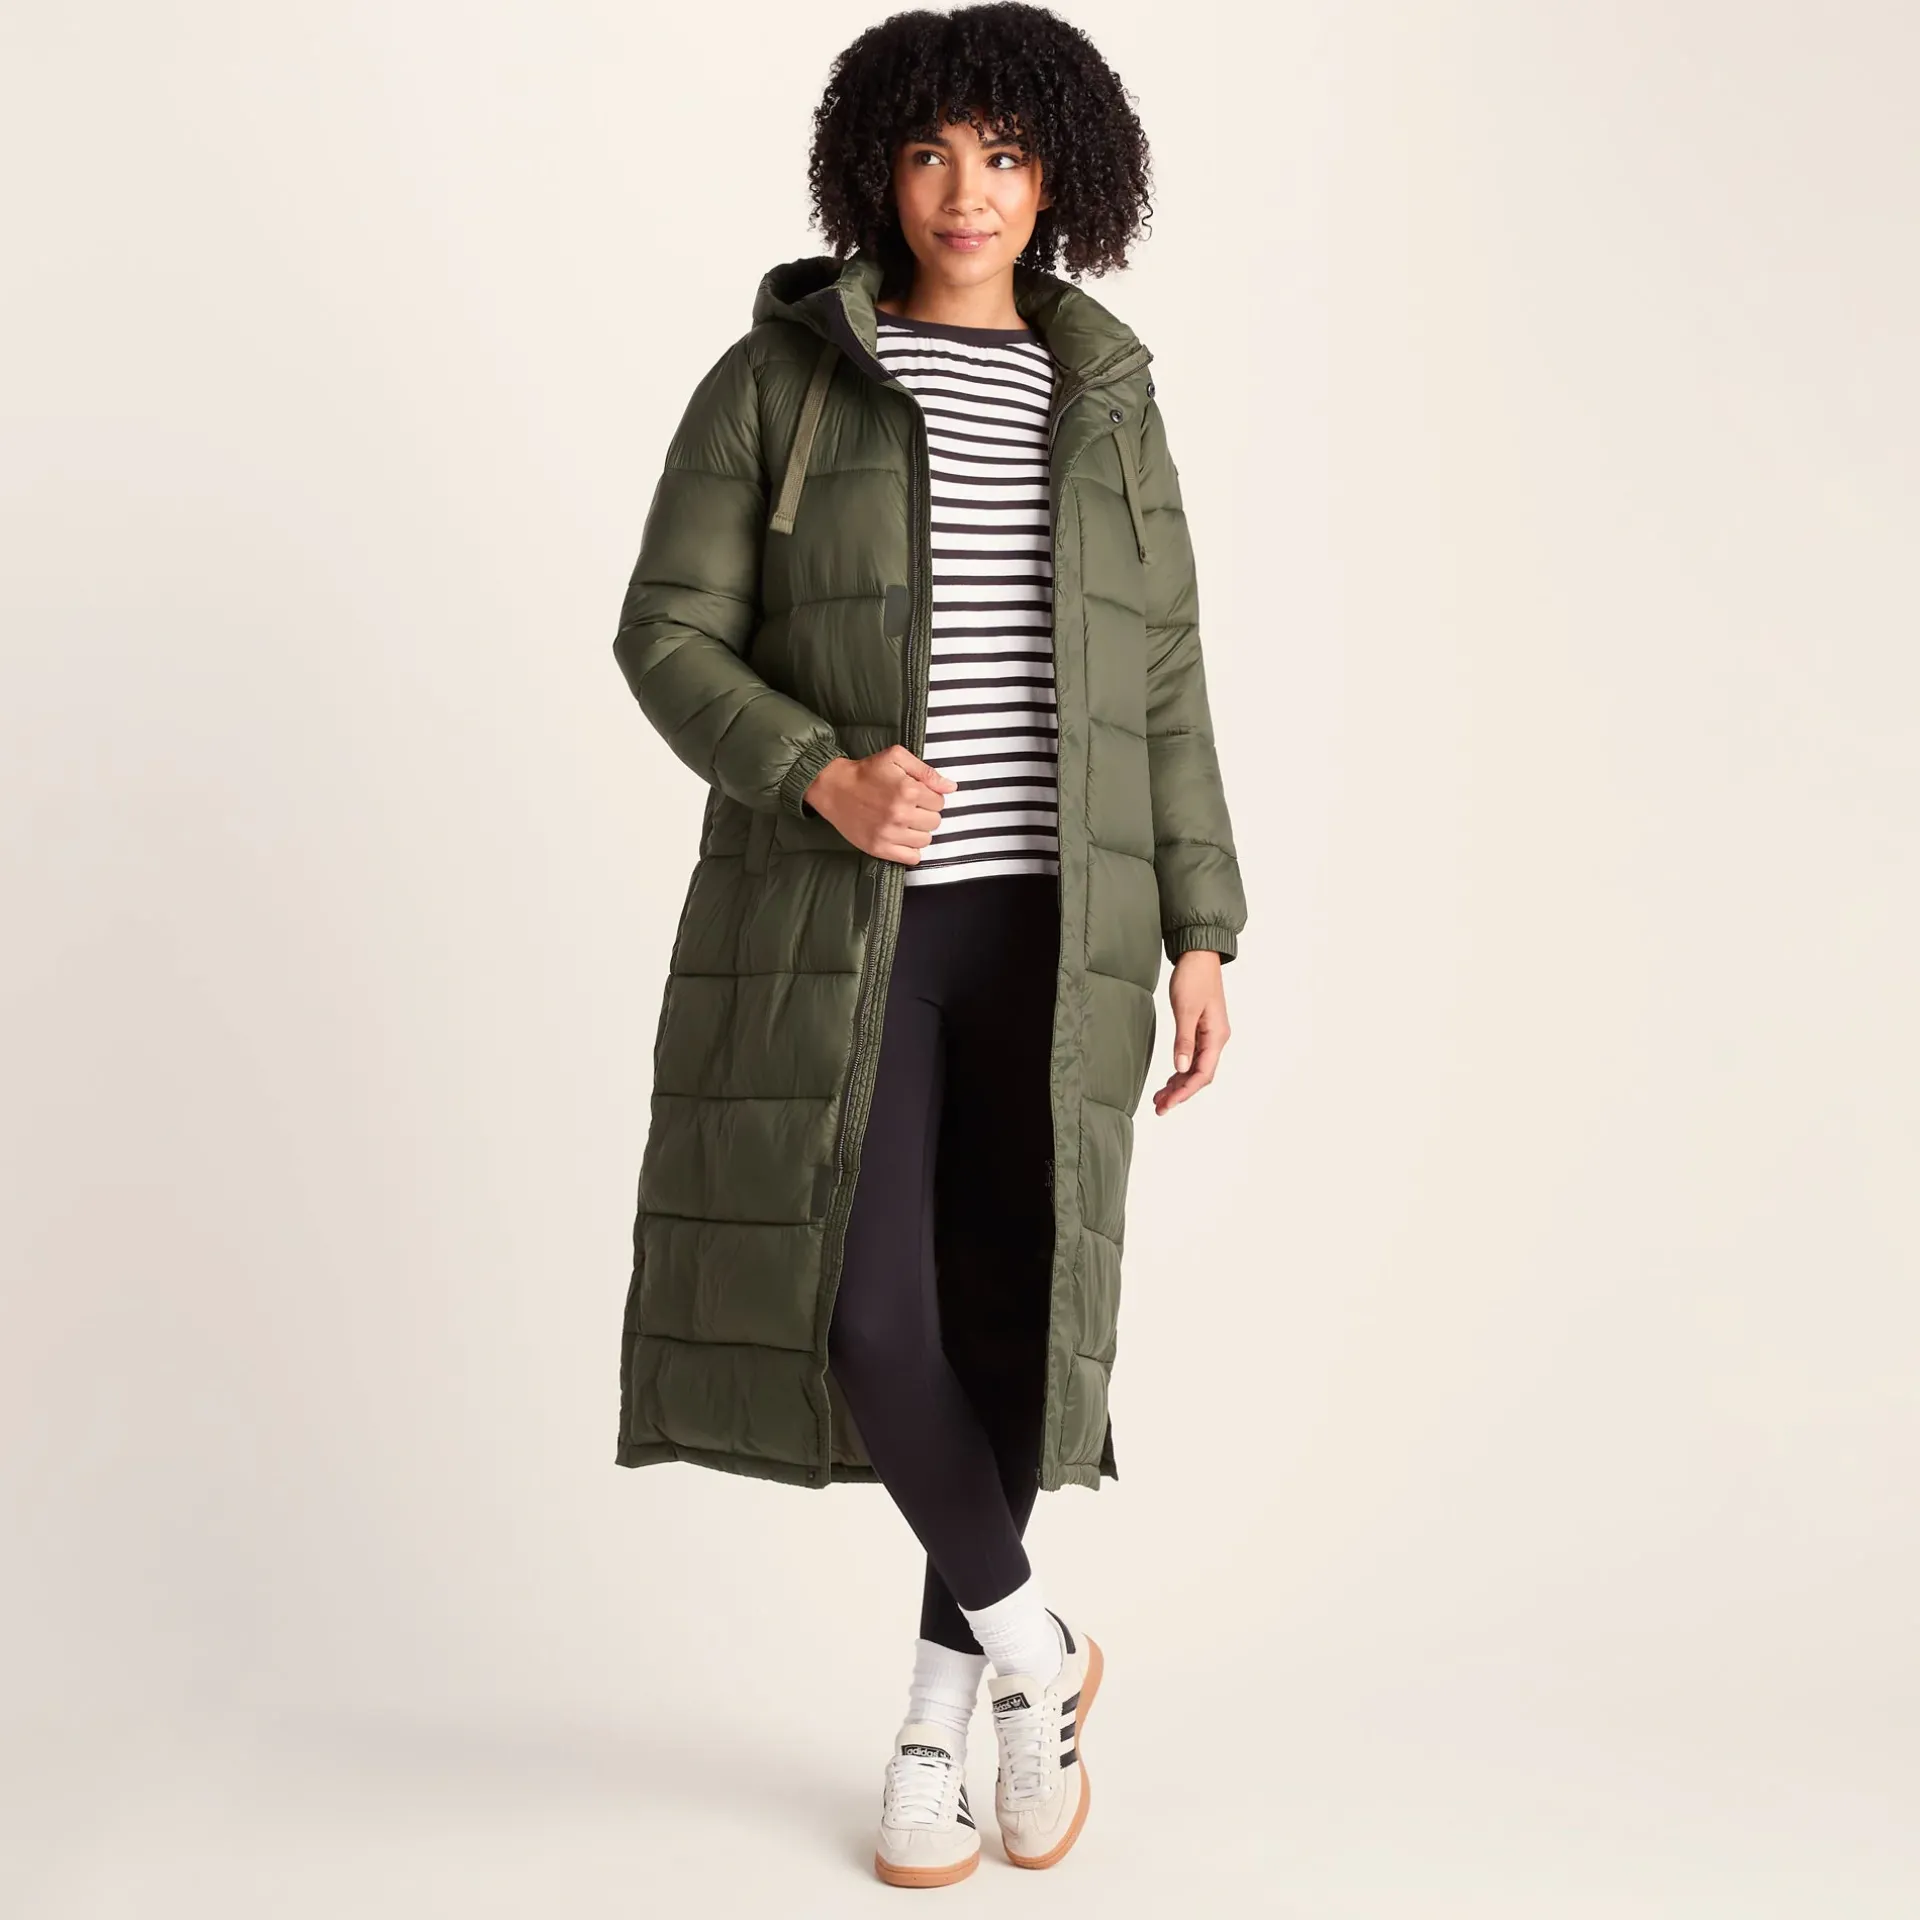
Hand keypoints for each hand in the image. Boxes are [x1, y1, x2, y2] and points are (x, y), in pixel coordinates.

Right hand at [804, 746, 957, 863]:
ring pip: (926, 840)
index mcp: (907, 790)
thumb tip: (950, 787)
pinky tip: (903, 837)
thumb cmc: (866, 771)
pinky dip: (911, 849)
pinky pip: (912, 858)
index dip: (931, 796)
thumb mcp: (896, 757)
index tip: (918, 794)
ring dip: (919, 831)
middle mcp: (900, 814)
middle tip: (911, 807)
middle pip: (935, 822)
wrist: (834, 788)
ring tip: (906, 821)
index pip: (939, 801)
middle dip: (926, 813)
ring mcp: (889, 834)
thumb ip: (926, 771)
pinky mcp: (879, 848)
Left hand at [1151, 951, 1230, 1113]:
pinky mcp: (1201, 1029)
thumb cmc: (1193, 978)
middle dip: (1181, 1093)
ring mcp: (1210, 1035)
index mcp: (1216, 1036)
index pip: (1203, 1073)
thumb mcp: (1185, 1010)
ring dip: (1179, 1084)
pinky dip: (1180, 1070)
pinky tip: (1169, 1079)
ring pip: (1195, 1068)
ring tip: (1160, 1099)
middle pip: (1200, 1075)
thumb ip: (1184, 1040)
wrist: (1198, 955)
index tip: (1169, 1103)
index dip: (1186, 1091)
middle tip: (1160, 1108)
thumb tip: (1181, 1069)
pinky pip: (1192, 1057)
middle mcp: (1216, 1039)